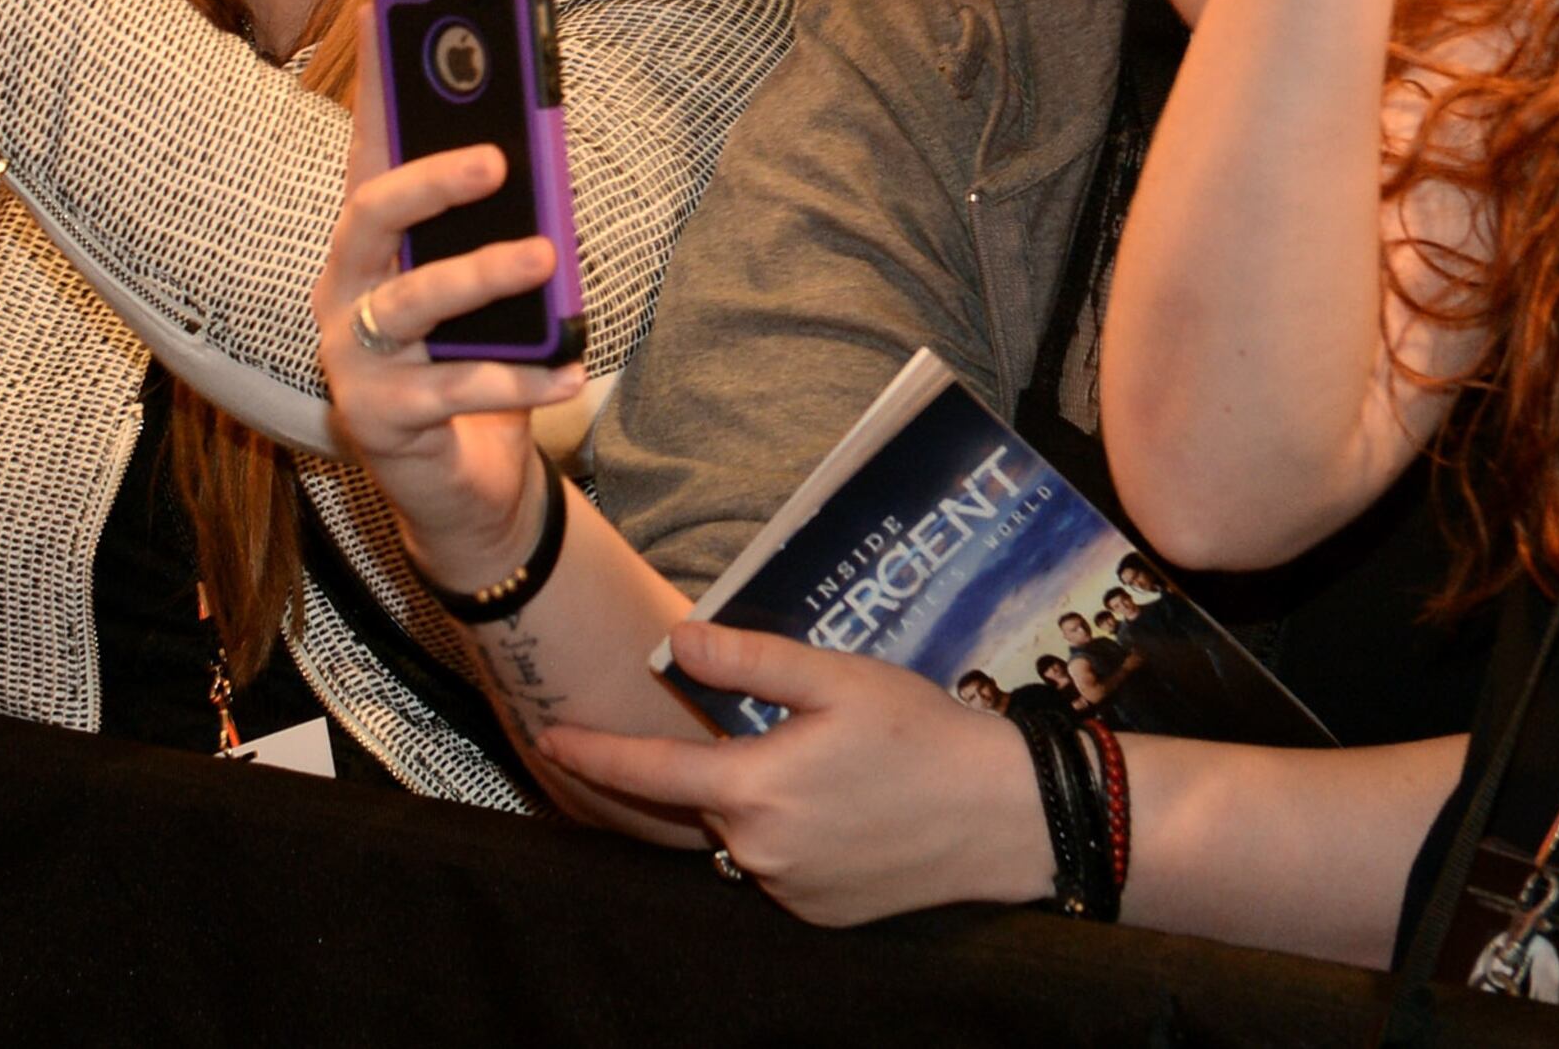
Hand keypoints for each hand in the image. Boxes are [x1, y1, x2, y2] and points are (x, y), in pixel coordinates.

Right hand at [314, 55, 580, 594]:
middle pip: (369, 215)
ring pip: (411, 302)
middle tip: (497, 160)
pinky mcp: (380, 417)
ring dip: (481, 275)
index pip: (369, 148)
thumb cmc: (473, 363)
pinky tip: (570, 369)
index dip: (374, 81)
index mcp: (370, 243)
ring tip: (545, 258)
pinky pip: (454, 390)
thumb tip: (541, 155)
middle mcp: (345, 289)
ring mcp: (353, 355)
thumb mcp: (489, 287)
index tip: (385, 9)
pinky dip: (519, 379)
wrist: (462, 487)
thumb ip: (499, 225)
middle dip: (430, 180)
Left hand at [534, 624, 1052, 923]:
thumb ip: (747, 662)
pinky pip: (778, 867)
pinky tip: (840, 808)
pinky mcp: (822, 915)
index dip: (593, 753)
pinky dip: (789, 835)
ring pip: (741, 833)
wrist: (1009, 818)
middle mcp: (760, 853)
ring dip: (757, 799)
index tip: (550, 738)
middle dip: (713, 764)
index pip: (648, 772)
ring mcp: (791, 892)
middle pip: (703, 799)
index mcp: (754, 791)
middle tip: (779, 731)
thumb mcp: (835, 678)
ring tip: (829, 767)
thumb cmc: (924, 737)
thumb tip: (676, 644)